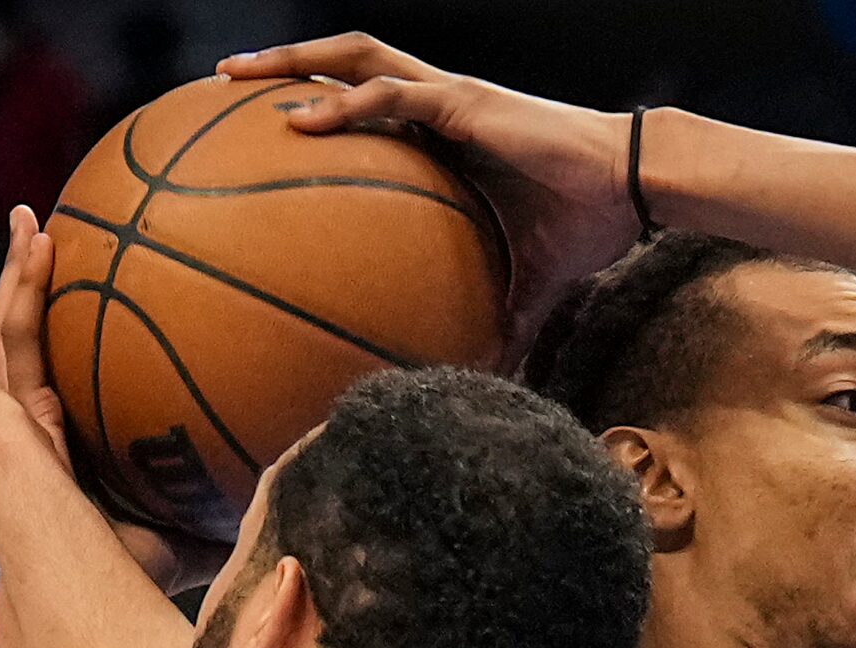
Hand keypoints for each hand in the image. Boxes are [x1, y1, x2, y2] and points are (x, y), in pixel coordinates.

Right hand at [0, 206, 230, 593]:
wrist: (76, 605)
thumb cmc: (127, 581)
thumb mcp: (188, 540)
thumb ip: (225, 521)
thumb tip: (298, 504)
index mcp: (67, 453)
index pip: (58, 387)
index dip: (61, 344)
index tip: (86, 297)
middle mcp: (36, 433)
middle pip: (25, 348)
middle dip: (29, 292)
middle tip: (46, 232)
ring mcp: (14, 424)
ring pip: (7, 337)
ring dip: (18, 278)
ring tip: (32, 224)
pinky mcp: (4, 418)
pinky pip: (12, 345)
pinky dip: (20, 294)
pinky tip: (40, 247)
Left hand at [218, 35, 642, 351]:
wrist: (634, 188)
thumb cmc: (587, 228)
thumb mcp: (529, 287)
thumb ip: (500, 323)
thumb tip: (482, 383)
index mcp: (444, 134)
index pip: (367, 106)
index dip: (315, 105)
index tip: (260, 128)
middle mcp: (437, 102)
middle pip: (343, 65)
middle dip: (281, 67)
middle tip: (221, 81)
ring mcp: (448, 94)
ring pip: (355, 57)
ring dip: (292, 63)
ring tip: (234, 76)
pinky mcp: (464, 101)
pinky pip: (388, 95)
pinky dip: (342, 104)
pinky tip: (298, 121)